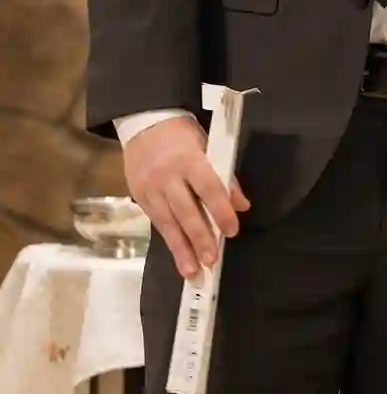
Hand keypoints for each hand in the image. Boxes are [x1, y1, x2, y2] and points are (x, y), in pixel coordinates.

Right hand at [123, 117, 248, 279]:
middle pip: (186, 212)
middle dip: (199, 239)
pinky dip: (168, 239)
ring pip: (167, 223)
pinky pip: (156, 222)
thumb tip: (241, 205)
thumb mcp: (209, 146)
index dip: (221, 212)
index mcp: (190, 160)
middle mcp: (167, 176)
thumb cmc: (183, 136)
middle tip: (211, 261)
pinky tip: (177, 255)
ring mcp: (149, 188)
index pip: (209, 189)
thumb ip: (224, 177)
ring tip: (192, 271)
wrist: (144, 122)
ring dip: (181, 249)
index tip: (231, 231)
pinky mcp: (138, 196)